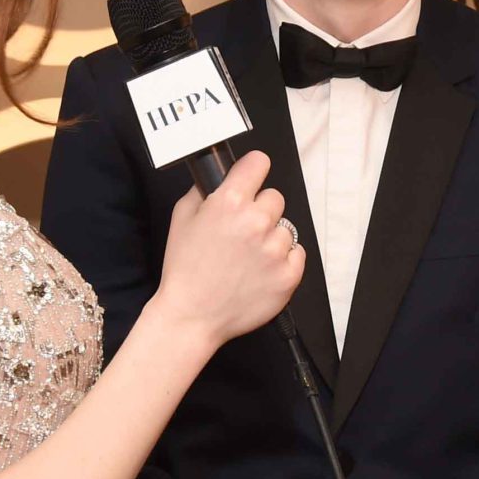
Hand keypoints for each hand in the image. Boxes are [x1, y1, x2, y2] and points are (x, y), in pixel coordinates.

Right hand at [151, 151, 302, 349]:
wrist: (192, 316)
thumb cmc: (185, 270)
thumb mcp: (181, 218)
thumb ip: (203, 190)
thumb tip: (220, 176)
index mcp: (229, 202)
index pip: (259, 162)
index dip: (253, 170)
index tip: (251, 179)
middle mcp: (256, 222)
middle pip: (274, 197)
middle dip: (260, 210)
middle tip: (242, 232)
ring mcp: (275, 249)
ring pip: (285, 227)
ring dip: (271, 238)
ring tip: (248, 257)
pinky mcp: (289, 274)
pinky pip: (297, 253)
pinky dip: (283, 260)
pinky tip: (260, 270)